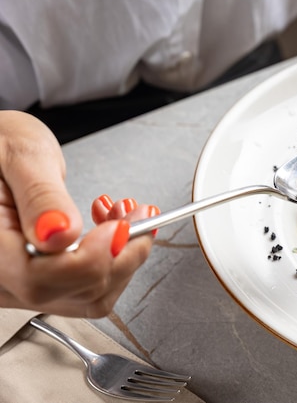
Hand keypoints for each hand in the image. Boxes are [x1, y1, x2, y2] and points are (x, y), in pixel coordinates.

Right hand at [0, 110, 157, 317]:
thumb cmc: (0, 144)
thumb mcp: (21, 155)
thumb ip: (41, 197)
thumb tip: (61, 234)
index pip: (39, 280)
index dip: (90, 260)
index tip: (119, 227)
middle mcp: (1, 276)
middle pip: (74, 293)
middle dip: (120, 254)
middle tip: (138, 214)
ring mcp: (21, 283)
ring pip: (90, 296)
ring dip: (123, 257)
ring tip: (126, 216)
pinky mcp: (43, 279)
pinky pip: (89, 287)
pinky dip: (115, 259)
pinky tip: (115, 230)